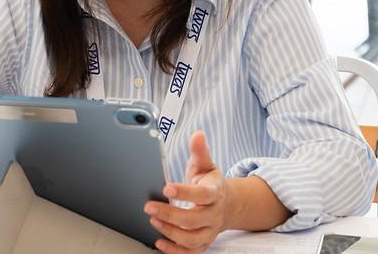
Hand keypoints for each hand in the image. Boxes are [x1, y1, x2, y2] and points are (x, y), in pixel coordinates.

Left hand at [144, 131, 230, 252]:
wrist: (227, 204)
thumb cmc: (210, 183)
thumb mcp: (206, 164)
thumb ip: (200, 151)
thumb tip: (197, 134)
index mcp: (215, 192)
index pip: (202, 195)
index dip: (185, 192)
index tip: (166, 187)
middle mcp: (213, 213)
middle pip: (193, 220)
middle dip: (169, 214)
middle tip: (150, 207)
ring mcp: (209, 230)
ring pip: (192, 238)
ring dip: (170, 232)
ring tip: (154, 220)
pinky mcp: (204, 242)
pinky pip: (191, 252)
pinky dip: (175, 251)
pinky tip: (160, 242)